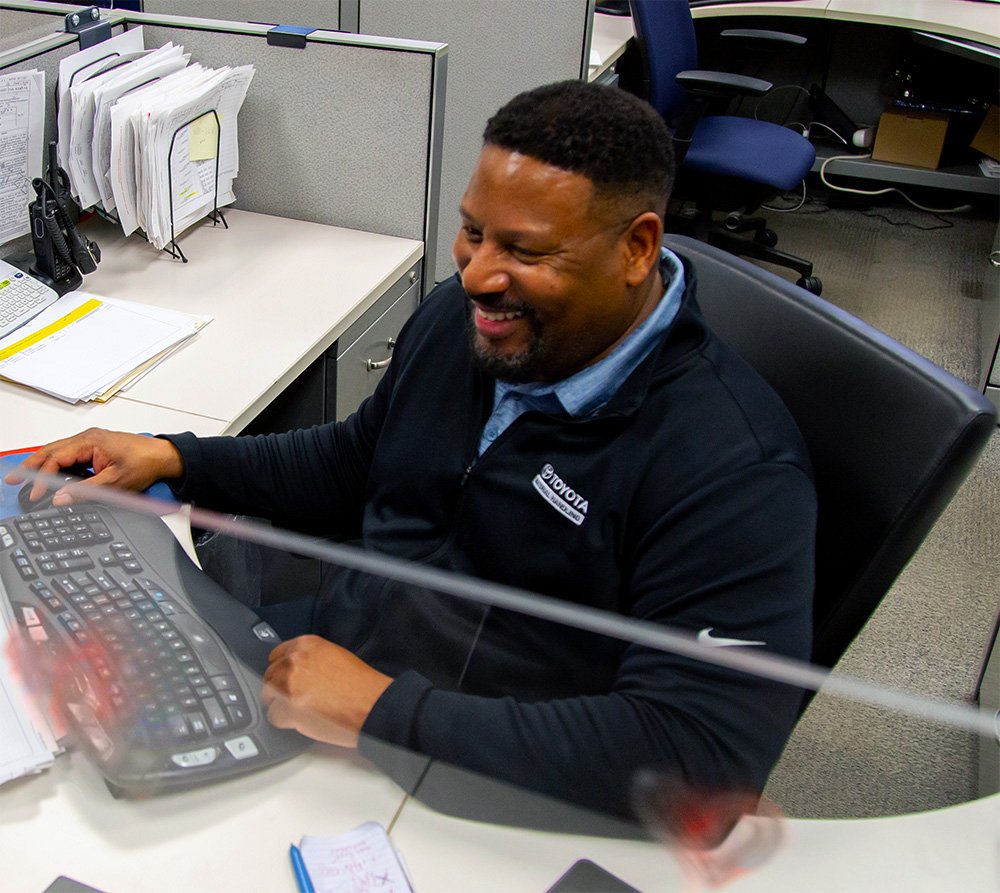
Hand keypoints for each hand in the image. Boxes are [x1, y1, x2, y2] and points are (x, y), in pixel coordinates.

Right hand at [3, 428, 183, 505]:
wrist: (164, 456)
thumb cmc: (146, 463)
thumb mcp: (115, 482)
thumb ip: (86, 491)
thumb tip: (61, 498)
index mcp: (90, 442)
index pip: (56, 459)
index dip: (43, 478)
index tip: (36, 494)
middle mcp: (87, 438)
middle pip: (51, 451)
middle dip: (31, 465)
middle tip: (12, 478)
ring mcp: (91, 442)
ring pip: (58, 451)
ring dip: (42, 464)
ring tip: (25, 477)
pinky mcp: (95, 447)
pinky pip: (69, 454)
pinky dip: (56, 463)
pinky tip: (50, 474)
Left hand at [261, 635, 392, 747]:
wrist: (371, 704)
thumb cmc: (361, 684)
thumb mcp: (336, 656)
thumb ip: (312, 659)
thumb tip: (299, 671)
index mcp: (306, 645)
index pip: (276, 655)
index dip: (281, 669)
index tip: (285, 678)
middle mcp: (294, 662)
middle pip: (269, 676)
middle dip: (278, 688)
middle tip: (294, 698)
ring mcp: (288, 685)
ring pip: (267, 697)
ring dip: (280, 704)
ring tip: (300, 711)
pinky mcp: (288, 709)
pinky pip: (273, 717)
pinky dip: (285, 721)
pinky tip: (302, 721)